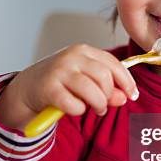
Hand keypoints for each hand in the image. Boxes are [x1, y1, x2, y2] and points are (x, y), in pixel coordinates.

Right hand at [0, 44, 138, 130]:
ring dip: (98, 105)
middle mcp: (72, 57)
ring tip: (95, 110)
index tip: (133, 95)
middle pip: (104, 77)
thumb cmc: (62, 82)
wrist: (28, 86)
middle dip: (109, 95)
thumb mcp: (86, 81)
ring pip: (92, 91)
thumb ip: (107, 88)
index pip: (113, 64)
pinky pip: (74, 105)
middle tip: (103, 106)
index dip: (126, 81)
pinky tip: (74, 108)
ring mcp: (59, 71)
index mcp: (83, 50)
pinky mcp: (49, 89)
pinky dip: (79, 110)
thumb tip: (124, 97)